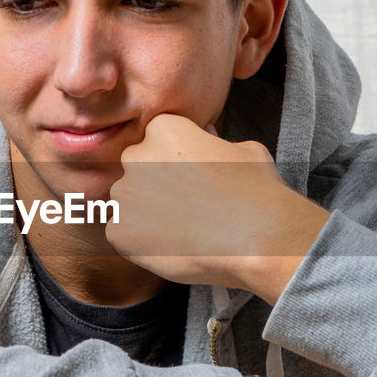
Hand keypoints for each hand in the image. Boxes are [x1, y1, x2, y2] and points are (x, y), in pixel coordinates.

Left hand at [106, 113, 328, 302]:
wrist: (257, 238)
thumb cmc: (256, 192)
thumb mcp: (243, 150)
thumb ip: (214, 141)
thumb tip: (205, 136)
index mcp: (163, 129)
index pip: (156, 140)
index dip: (174, 162)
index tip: (191, 179)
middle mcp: (136, 156)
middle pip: (137, 170)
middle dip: (155, 186)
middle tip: (186, 207)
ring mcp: (124, 195)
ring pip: (128, 204)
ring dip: (146, 215)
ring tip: (182, 230)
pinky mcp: (118, 232)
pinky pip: (122, 235)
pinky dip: (141, 243)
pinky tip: (172, 247)